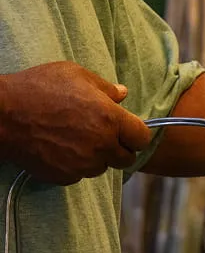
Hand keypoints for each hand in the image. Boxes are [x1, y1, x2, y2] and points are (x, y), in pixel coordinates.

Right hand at [0, 62, 151, 183]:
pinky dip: (76, 166)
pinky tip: (62, 149)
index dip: (136, 134)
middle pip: (126, 158)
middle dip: (119, 148)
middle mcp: (101, 145)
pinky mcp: (63, 176)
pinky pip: (79, 175)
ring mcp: (82, 164)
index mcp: (110, 119)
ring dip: (97, 158)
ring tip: (78, 139)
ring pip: (102, 168)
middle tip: (103, 135)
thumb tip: (123, 93)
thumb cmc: (38, 89)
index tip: (128, 130)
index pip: (142, 138)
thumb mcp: (76, 75)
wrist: (1, 116)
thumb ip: (105, 87)